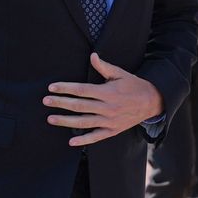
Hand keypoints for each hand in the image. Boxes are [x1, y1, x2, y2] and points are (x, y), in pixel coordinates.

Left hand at [43, 53, 163, 145]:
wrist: (151, 102)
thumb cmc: (134, 85)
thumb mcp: (120, 73)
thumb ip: (104, 67)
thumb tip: (92, 56)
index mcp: (108, 92)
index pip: (81, 90)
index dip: (65, 88)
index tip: (52, 88)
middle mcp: (107, 107)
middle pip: (79, 106)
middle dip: (60, 103)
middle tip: (45, 101)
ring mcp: (109, 121)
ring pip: (84, 122)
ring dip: (66, 121)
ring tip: (51, 119)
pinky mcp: (112, 130)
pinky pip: (96, 137)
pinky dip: (84, 140)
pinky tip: (71, 141)